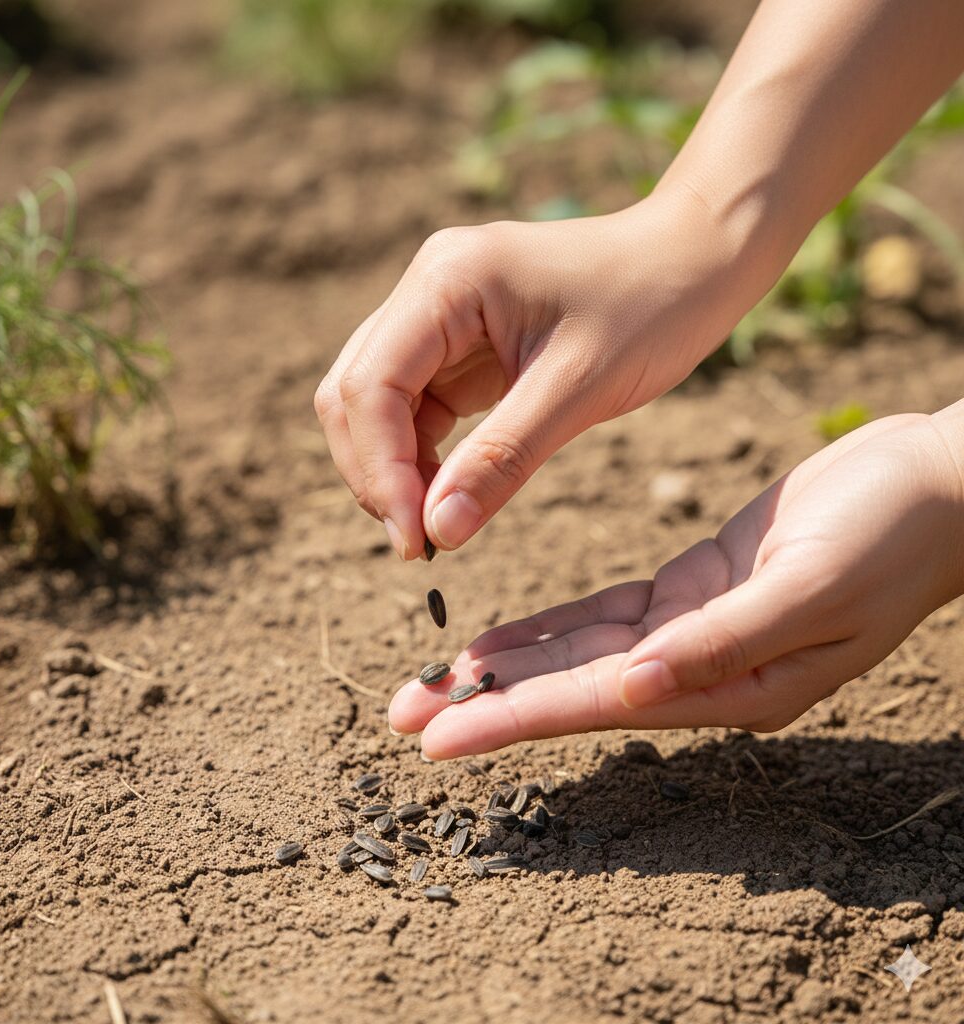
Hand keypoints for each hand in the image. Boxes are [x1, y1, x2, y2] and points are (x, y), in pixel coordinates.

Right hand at [315, 187, 768, 558]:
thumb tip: (437, 531)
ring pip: (376, 405)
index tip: (416, 540)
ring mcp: (440, 317)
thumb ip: (501, 459)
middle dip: (377, 473)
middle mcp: (427, 291)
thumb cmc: (651, 305)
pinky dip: (421, 458)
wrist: (696, 260)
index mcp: (446, 281)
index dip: (380, 470)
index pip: (370, 384)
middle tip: (420, 544)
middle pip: (354, 393)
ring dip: (393, 470)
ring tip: (434, 529)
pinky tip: (449, 495)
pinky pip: (416, 409)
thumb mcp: (579, 387)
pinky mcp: (460, 346)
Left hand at [389, 413, 963, 758]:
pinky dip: (549, 627)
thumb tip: (631, 693)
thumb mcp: (813, 588)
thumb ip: (721, 643)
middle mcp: (701, 671)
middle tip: (405, 716)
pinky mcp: (690, 588)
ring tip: (434, 682)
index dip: (512, 719)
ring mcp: (692, 630)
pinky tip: (499, 638)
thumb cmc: (891, 534)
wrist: (932, 485)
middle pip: (572, 692)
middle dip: (487, 704)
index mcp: (734, 687)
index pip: (598, 706)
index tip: (437, 738)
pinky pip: (604, 616)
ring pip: (578, 656)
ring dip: (506, 668)